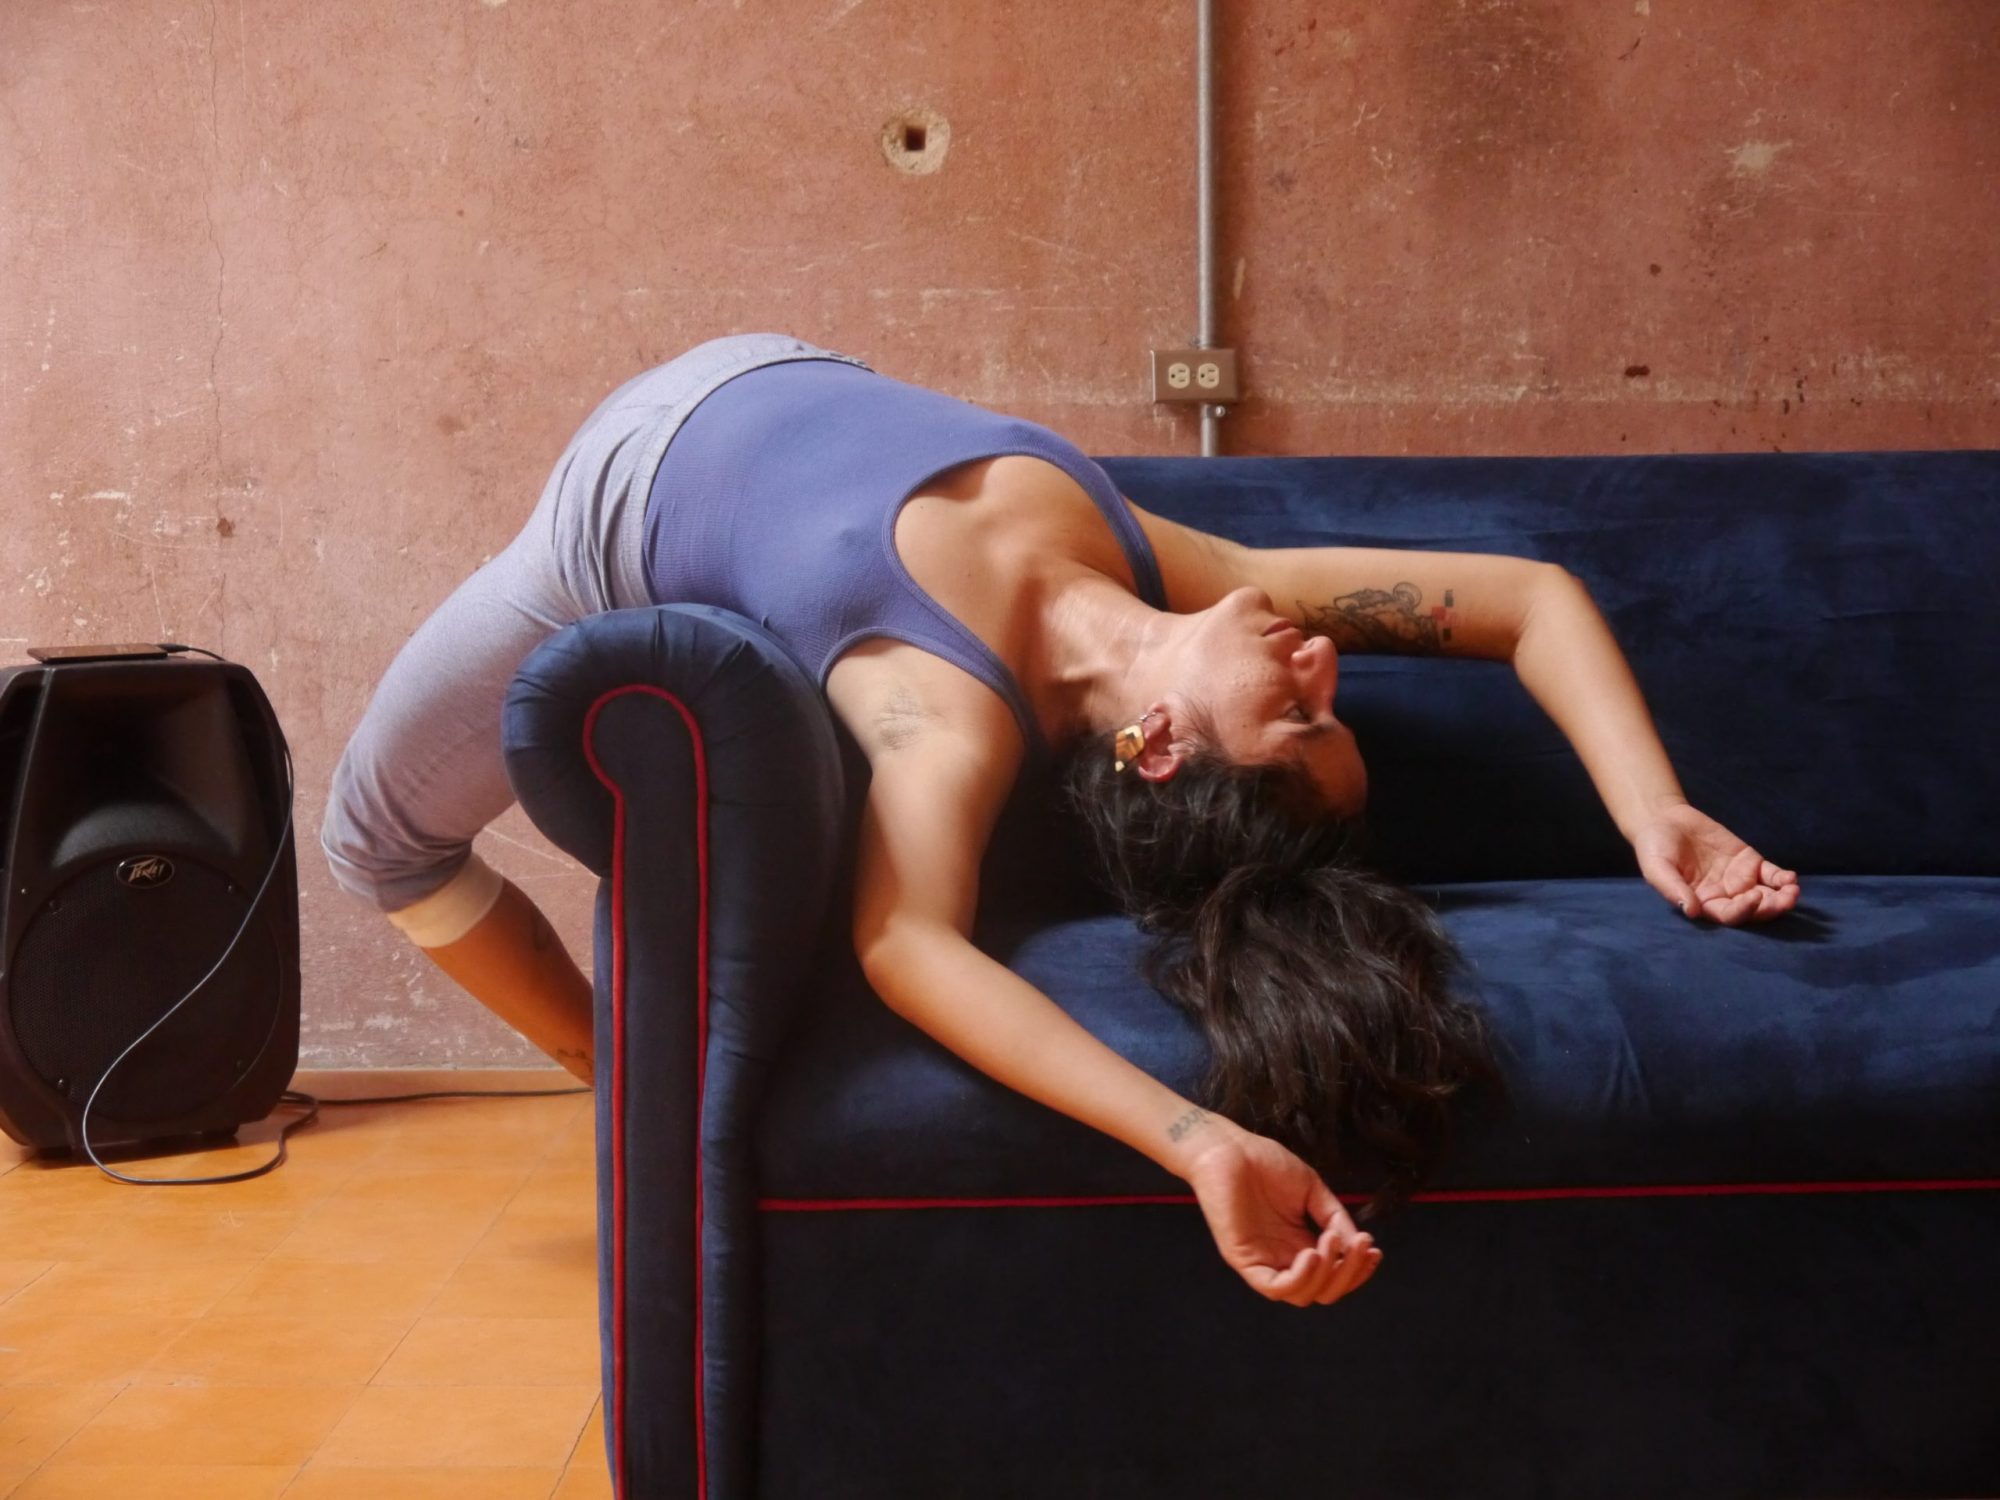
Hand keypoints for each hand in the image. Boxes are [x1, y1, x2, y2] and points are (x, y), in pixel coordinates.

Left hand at [1181, 1128, 1381, 1306]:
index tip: (1374, 1250)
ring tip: (1331, 1242)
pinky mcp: (1243, 1259)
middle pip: (1323, 1291)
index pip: (1333, 1274)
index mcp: (1300, 1243)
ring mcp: (1263, 1260)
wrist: (1228, 1147)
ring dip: (1327, 1276)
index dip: (1357, 1269)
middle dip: (1349, 1275)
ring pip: (1301, 1296)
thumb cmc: (1265, 1163)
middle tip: (1360, 1245)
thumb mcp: (1311, 1190)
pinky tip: (1312, 1254)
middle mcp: (1283, 1258)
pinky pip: (1273, 1287)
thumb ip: (1334, 1217)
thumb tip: (1359, 1245)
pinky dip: (1298, 1279)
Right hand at [1631, 800, 1799, 925]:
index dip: (1743, 910)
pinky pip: (1770, 875)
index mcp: (1703, 904)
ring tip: (1793, 890)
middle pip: (1754, 911)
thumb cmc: (1654, 847)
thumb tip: (1691, 911)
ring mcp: (1739, 880)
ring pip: (1767, 896)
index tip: (1752, 896)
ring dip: (1783, 898)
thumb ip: (1672, 889)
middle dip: (1772, 908)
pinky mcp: (1749, 862)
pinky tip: (1789, 878)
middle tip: (1786, 899)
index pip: (1729, 915)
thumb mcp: (1656, 868)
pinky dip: (1782, 879)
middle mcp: (1724, 896)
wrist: (1663, 820)